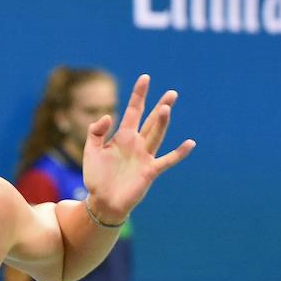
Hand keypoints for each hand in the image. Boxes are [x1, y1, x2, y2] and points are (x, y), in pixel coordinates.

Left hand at [82, 74, 195, 223]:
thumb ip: (96, 132)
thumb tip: (108, 116)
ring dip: (161, 123)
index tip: (145, 78)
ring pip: (156, 136)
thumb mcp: (91, 152)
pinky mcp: (150, 171)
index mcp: (122, 137)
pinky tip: (190, 143)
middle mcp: (137, 144)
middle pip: (150, 121)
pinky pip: (167, 160)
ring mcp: (145, 157)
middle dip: (160, 106)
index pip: (134, 111)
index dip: (139, 95)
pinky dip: (178, 153)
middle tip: (172, 93)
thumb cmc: (96, 177)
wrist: (102, 202)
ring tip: (166, 108)